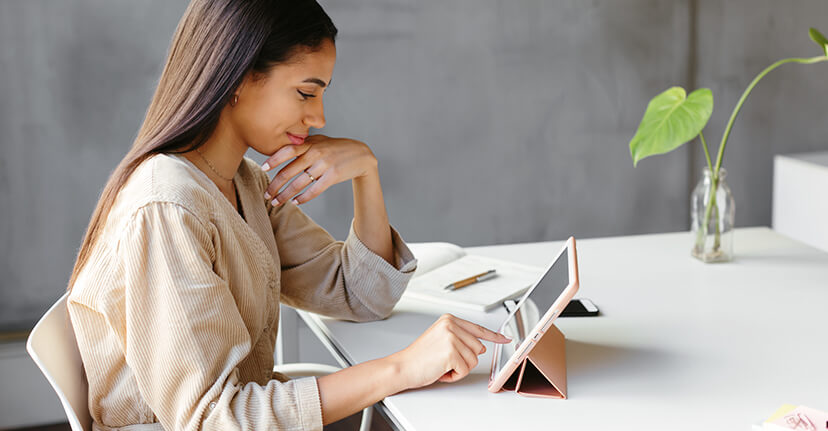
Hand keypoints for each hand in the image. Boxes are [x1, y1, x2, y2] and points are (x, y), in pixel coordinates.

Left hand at [261, 134, 377, 205]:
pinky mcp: (333, 176)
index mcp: (310, 144)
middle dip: (275, 185)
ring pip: (299, 183)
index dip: (274, 160)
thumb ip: (303, 144)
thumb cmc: (337, 148)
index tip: (264, 169)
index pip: (287, 150)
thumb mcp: (321, 141)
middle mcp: (316, 153)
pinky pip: (314, 190)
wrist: (361, 155)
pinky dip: (303, 198)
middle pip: (289, 171)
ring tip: (276, 202)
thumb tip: (282, 150)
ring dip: (285, 195)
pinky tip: (295, 202)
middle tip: (267, 194)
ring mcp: (324, 165)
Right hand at [389, 314, 511, 388]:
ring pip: (473, 360)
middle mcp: (451, 325)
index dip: (494, 336)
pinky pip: (465, 370)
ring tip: (441, 365)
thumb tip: (482, 347)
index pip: (478, 329)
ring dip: (459, 368)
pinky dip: (454, 375)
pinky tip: (441, 370)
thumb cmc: (419, 357)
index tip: (505, 338)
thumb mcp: (441, 340)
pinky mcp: (451, 352)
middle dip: (464, 359)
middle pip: (478, 348)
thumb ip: (461, 339)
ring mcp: (452, 338)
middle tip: (444, 360)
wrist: (403, 367)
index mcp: (449, 320)